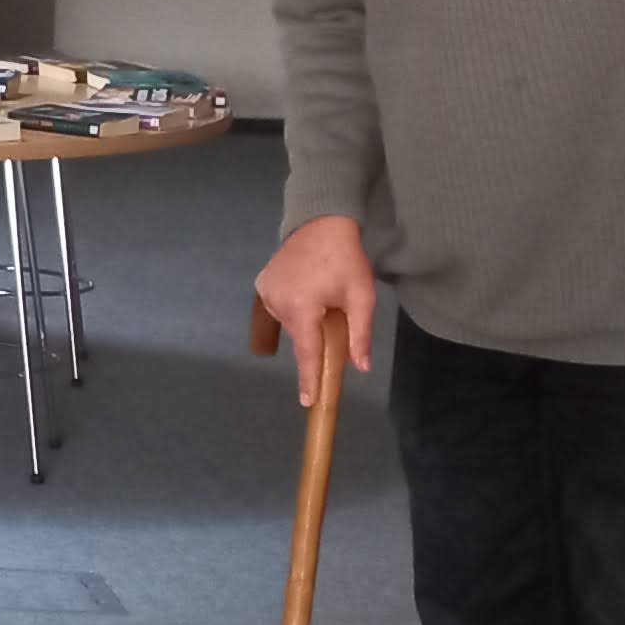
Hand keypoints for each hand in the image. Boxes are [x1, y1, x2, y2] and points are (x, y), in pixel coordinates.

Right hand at [253, 214, 377, 409]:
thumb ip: (360, 334)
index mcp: (302, 308)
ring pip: (290, 323)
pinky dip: (294, 310)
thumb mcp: (362, 297)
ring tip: (322, 298)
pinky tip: (307, 292)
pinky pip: (280, 308)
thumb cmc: (346, 260)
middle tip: (335, 315)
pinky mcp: (262, 283)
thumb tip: (360, 367)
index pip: (306, 353)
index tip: (308, 401)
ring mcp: (266, 292)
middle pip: (300, 337)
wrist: (321, 223)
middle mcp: (277, 302)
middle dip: (316, 336)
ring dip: (306, 322)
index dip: (309, 378)